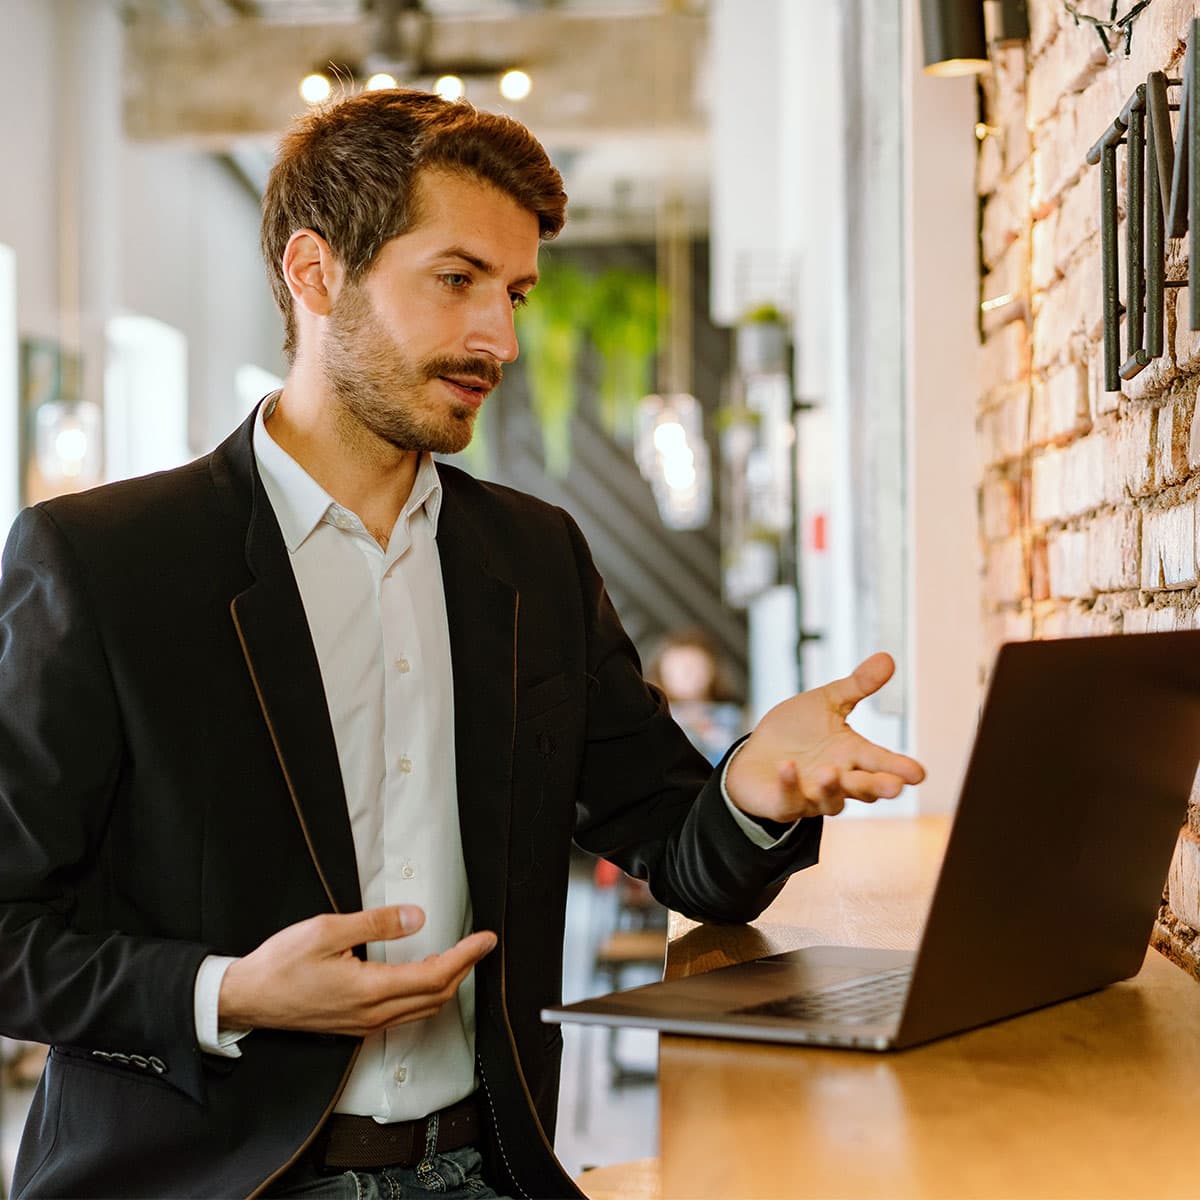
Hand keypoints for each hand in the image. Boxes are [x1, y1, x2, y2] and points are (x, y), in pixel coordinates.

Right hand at [218, 905, 496, 1035]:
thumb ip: (376, 924)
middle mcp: (372, 1014)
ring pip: (422, 1009)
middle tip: (479, 946)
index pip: (435, 975)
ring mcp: (364, 1024)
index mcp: (369, 990)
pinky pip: (404, 1015)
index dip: (466, 956)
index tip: (485, 940)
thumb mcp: (327, 930)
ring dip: (446, 984)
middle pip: (436, 996)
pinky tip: (422, 976)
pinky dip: (425, 995)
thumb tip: (416, 918)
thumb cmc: (280, 964)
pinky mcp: (356, 1025)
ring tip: (458, 957)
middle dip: (464, 969)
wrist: (247, 998)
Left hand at [725, 652, 924, 821]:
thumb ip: (857, 685)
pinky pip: (788, 799)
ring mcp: (811, 796)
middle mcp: (837, 781)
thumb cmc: (797, 732)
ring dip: (831, 787)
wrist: (756, 756)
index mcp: (852, 755)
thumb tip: (888, 657)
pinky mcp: (783, 804)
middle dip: (877, 787)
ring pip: (830, 800)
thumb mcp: (827, 703)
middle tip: (894, 787)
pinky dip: (789, 784)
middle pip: (863, 787)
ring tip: (830, 771)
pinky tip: (787, 767)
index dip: (899, 768)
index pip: (880, 762)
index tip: (918, 773)